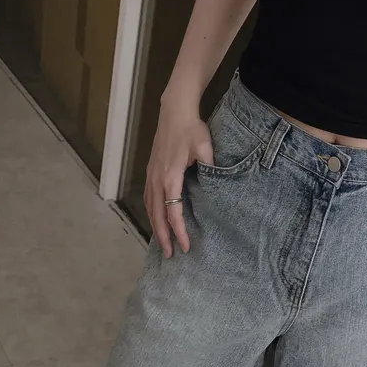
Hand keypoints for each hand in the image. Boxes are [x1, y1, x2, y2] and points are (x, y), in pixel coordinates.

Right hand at [144, 101, 213, 256]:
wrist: (174, 111)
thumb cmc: (191, 128)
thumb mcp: (205, 146)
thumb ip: (210, 166)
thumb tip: (218, 182)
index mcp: (171, 176)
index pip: (173, 211)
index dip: (179, 231)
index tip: (185, 246)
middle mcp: (158, 179)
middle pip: (157, 215)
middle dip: (163, 237)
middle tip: (169, 255)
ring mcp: (152, 175)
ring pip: (150, 208)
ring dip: (155, 227)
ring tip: (162, 244)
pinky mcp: (151, 171)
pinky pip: (149, 198)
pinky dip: (152, 213)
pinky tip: (156, 220)